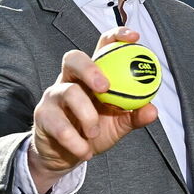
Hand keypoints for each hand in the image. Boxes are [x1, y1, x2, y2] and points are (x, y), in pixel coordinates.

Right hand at [28, 27, 158, 192]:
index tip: (134, 38)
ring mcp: (54, 95)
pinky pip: (59, 124)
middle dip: (90, 69)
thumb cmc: (94, 132)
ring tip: (94, 134)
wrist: (65, 156)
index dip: (116, 36)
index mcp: (93, 75)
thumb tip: (152, 109)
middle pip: (74, 58)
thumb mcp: (118, 124)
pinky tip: (85, 151)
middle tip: (105, 87)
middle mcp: (71, 79)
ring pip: (67, 92)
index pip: (102, 47)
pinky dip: (75, 141)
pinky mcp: (42, 115)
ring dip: (87, 115)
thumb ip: (134, 116)